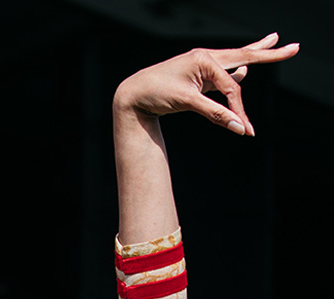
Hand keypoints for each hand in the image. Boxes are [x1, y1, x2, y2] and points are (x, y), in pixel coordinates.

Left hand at [114, 33, 298, 135]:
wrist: (132, 93)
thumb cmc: (156, 93)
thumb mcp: (186, 103)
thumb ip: (214, 114)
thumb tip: (238, 127)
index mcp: (204, 59)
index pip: (231, 88)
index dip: (239, 111)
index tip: (247, 130)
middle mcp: (205, 58)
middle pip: (243, 56)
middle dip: (268, 54)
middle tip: (293, 47)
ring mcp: (201, 64)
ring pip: (234, 59)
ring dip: (254, 53)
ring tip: (273, 41)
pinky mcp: (196, 74)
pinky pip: (221, 71)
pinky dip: (235, 69)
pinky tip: (246, 68)